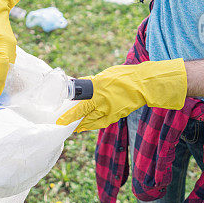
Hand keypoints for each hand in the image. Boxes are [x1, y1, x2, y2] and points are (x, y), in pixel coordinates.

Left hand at [56, 59, 186, 132]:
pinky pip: (101, 122)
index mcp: (97, 89)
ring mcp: (109, 110)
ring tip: (75, 127)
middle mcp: (101, 101)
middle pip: (83, 114)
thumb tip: (81, 84)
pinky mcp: (115, 115)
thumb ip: (92, 82)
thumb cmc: (123, 76)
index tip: (60, 120)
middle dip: (72, 121)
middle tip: (63, 124)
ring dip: (82, 124)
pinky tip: (88, 125)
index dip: (69, 114)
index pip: (79, 104)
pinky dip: (93, 124)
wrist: (142, 84)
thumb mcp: (104, 75)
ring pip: (91, 121)